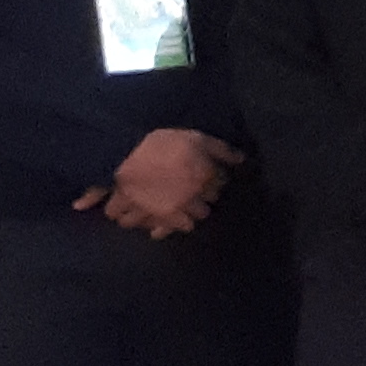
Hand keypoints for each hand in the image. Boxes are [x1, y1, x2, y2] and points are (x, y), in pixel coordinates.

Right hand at [91, 126, 231, 236]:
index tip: (207, 177)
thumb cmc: (164, 143)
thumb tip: (242, 160)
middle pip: (201, 213)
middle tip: (189, 196)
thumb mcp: (197, 138)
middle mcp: (187, 202)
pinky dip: (142, 223)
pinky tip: (141, 219)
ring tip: (166, 209)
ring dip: (174, 220)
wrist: (123, 152)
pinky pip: (143, 226)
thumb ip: (221, 150)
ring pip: (176, 225)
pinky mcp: (139, 214)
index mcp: (203, 182)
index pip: (217, 191)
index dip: (214, 184)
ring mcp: (163, 211)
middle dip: (198, 206)